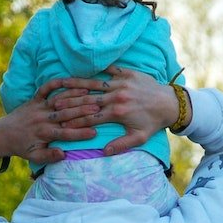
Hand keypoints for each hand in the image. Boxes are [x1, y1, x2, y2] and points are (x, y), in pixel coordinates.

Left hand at [0, 80, 100, 164]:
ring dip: (74, 95)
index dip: (80, 133)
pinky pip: (46, 88)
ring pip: (59, 99)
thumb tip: (63, 155)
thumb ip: (49, 157)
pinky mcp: (34, 99)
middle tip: (99, 108)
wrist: (3, 134)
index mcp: (44, 133)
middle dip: (83, 111)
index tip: (94, 132)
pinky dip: (56, 83)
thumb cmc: (22, 146)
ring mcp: (39, 107)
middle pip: (66, 114)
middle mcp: (43, 118)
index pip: (66, 133)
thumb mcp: (34, 156)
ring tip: (90, 92)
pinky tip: (70, 79)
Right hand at [52, 66, 179, 155]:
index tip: (60, 122)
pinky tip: (83, 71)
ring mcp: (122, 83)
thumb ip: (121, 144)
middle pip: (88, 99)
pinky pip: (109, 70)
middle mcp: (117, 96)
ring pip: (95, 83)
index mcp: (117, 113)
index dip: (74, 120)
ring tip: (62, 84)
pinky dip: (96, 72)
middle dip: (70, 102)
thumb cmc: (153, 122)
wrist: (169, 103)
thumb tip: (104, 152)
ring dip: (77, 84)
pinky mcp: (127, 73)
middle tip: (53, 103)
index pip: (90, 117)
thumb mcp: (139, 137)